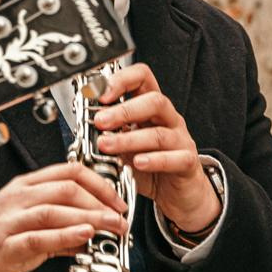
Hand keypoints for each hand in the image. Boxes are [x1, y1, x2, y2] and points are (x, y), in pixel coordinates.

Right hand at [0, 163, 130, 271]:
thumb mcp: (28, 227)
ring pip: (54, 209)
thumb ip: (60, 228)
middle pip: (66, 187)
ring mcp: (9, 221)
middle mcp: (17, 198)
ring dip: (89, 217)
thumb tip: (92, 231)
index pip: (68, 171)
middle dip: (100, 201)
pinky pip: (38, 237)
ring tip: (111, 226)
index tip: (118, 199)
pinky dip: (64, 235)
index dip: (99, 182)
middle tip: (120, 217)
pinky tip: (83, 236)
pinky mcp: (5, 246)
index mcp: (25, 187)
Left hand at [91, 63, 219, 234]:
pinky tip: (138, 163)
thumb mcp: (125, 147)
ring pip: (160, 133)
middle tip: (100, 121)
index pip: (142, 78)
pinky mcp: (188, 163)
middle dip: (124, 110)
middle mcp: (169, 120)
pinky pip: (176, 158)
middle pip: (154, 101)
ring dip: (129, 139)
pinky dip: (155, 160)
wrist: (180, 193)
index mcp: (152, 109)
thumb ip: (109, 135)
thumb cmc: (152, 168)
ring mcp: (181, 140)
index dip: (121, 80)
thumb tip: (83, 127)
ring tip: (107, 146)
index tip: (99, 94)